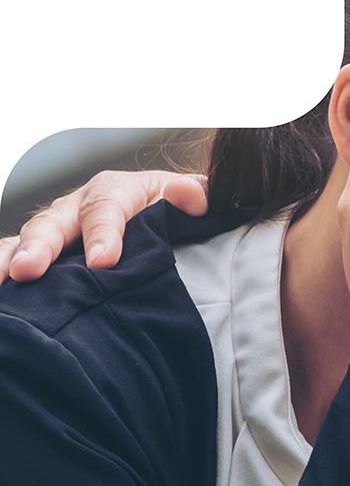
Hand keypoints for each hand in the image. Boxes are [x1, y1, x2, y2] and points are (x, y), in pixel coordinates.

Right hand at [0, 170, 208, 283]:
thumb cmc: (177, 209)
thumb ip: (195, 197)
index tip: (103, 262)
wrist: (166, 212)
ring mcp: (58, 228)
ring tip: (3, 281)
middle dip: (41, 247)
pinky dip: (2, 267)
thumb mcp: (194, 198)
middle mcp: (78, 206)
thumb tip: (190, 196)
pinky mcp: (46, 250)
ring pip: (27, 239)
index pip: (106, 210)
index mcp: (115, 190)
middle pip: (55, 224)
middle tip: (30, 271)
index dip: (103, 234)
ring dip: (11, 259)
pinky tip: (0, 294)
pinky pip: (15, 255)